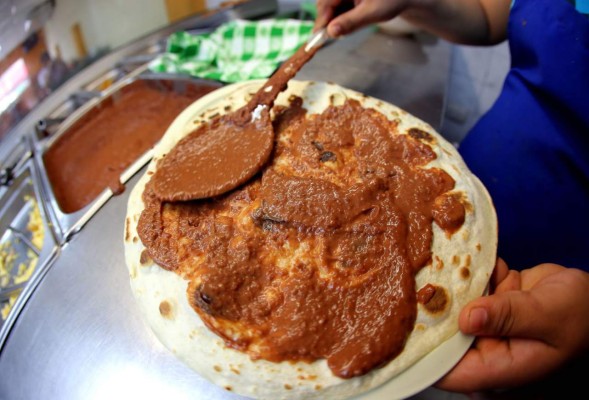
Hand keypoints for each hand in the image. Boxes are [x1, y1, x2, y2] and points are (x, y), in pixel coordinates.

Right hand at [315, 0, 409, 36]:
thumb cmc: (391, 0)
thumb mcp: (372, 13)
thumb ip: (351, 23)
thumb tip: (331, 32)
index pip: (326, 2)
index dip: (321, 20)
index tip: (317, 37)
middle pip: (324, 4)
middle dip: (327, 21)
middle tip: (332, 36)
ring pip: (329, 7)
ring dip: (334, 20)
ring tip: (350, 26)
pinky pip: (335, 8)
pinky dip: (340, 17)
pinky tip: (352, 20)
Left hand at [436, 259, 588, 391]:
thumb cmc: (582, 313)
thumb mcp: (549, 315)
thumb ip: (509, 316)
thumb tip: (467, 318)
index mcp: (501, 366)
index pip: (450, 371)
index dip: (426, 353)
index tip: (407, 327)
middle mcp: (488, 348)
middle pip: (445, 335)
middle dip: (435, 309)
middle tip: (426, 280)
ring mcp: (487, 325)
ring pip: (454, 307)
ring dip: (454, 285)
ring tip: (453, 264)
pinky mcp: (490, 304)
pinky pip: (470, 288)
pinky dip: (473, 274)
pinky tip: (484, 263)